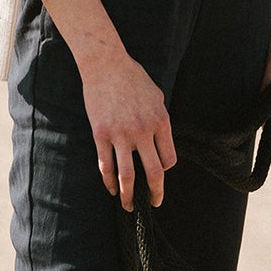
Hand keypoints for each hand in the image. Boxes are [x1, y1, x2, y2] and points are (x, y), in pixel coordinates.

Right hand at [79, 46, 176, 208]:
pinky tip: (111, 189)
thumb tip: (161, 140)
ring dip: (129, 196)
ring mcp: (121, 134)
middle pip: (154, 172)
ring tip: (129, 206)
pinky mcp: (101, 134)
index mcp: (160, 122)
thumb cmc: (133, 77)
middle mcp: (143, 131)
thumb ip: (160, 120)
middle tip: (154, 203)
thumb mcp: (157, 96)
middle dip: (156, 193)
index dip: (166, 169)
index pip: (169, 159)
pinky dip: (109, 181)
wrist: (106, 64)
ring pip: (128, 176)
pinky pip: (106, 165)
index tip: (160, 171)